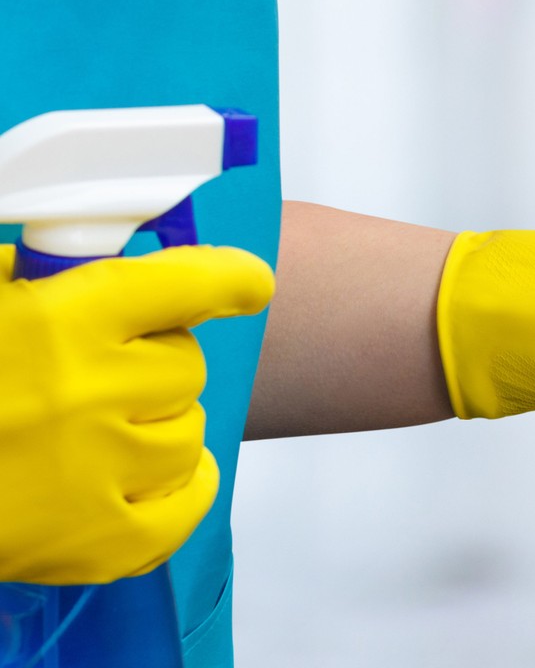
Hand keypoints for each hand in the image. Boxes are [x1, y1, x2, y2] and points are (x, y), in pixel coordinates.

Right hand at [0, 245, 274, 584]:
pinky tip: (152, 475)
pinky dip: (181, 488)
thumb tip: (86, 249)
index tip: (247, 282)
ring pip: (189, 430)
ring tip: (98, 427)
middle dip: (152, 359)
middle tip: (100, 368)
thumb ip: (31, 270)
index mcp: (63, 320)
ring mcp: (100, 470)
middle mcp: (93, 391)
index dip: (227, 278)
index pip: (189, 283)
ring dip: (158, 423)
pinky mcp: (97, 541)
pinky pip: (187, 505)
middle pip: (185, 362)